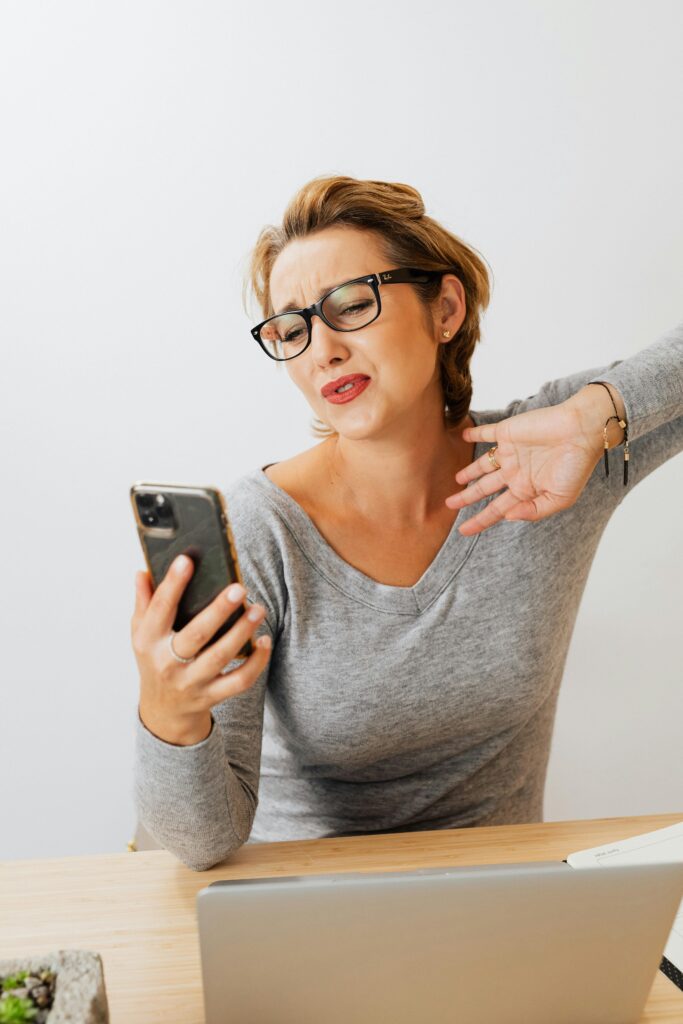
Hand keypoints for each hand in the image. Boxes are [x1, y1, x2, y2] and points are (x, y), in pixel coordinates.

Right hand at [131, 555, 271, 744]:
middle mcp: (167, 663)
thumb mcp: (141, 635)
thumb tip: (142, 573)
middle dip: (218, 610)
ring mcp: (190, 682)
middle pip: (196, 635)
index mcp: (148, 642)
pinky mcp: (211, 696)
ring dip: (242, 632)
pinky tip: (264, 641)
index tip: (186, 560)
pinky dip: (256, 662)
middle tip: (239, 587)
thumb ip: (144, 604)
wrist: (163, 713)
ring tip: (258, 609)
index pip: (160, 609)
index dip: (172, 584)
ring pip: (221, 656)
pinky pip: (239, 680)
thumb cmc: (155, 662)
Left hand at [445, 396, 612, 534]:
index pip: (497, 509)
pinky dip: (474, 433)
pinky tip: (463, 435)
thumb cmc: (576, 465)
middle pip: (485, 489)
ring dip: (468, 471)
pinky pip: (486, 433)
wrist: (583, 431)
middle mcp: (516, 472)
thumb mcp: (560, 498)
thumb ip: (534, 510)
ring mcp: (511, 452)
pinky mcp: (508, 432)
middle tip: (449, 504)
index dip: (480, 520)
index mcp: (526, 489)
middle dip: (467, 498)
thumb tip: (508, 517)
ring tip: (456, 480)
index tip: (463, 531)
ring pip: (482, 465)